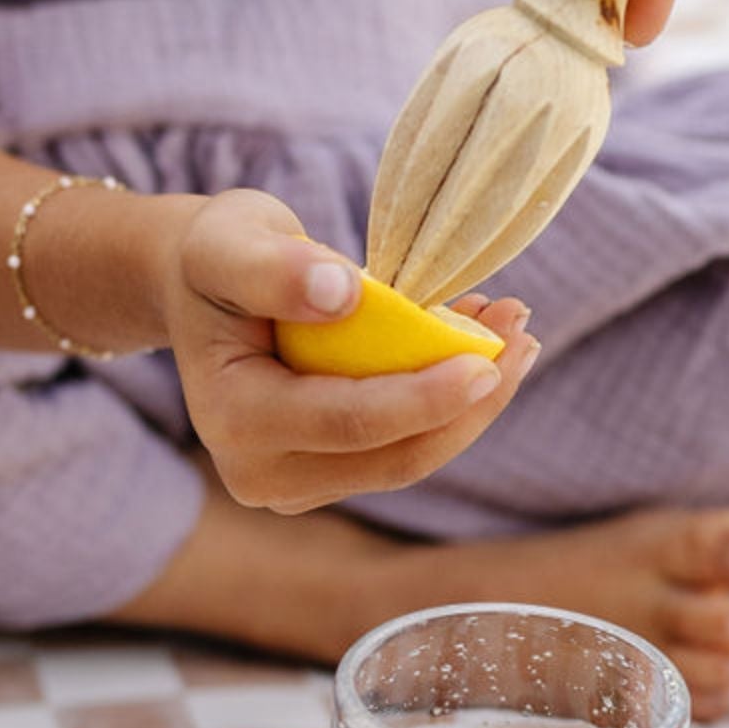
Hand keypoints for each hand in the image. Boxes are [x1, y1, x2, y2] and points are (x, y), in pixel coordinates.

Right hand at [160, 190, 537, 513]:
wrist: (203, 292)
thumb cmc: (216, 258)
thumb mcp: (230, 241)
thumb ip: (275, 268)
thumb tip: (342, 295)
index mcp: (233, 421)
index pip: (348, 422)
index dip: (423, 398)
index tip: (487, 361)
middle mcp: (262, 475)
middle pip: (394, 457)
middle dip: (470, 405)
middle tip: (525, 338)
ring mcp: (299, 486)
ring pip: (409, 460)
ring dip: (473, 406)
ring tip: (516, 337)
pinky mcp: (332, 478)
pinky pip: (405, 449)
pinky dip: (450, 404)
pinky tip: (485, 350)